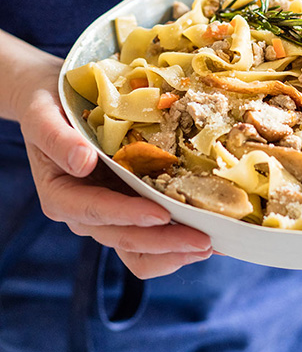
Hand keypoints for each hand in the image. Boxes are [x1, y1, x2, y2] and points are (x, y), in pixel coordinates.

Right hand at [12, 49, 211, 278]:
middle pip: (124, 238)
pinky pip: (148, 235)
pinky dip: (174, 239)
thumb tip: (83, 163)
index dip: (130, 216)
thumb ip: (58, 139)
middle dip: (164, 243)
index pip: (96, 211)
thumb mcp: (43, 114)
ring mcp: (107, 213)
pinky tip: (204, 232)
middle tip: (203, 242)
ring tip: (209, 245)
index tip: (162, 215)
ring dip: (173, 251)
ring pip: (138, 248)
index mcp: (61, 195)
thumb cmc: (47, 105)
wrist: (53, 100)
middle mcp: (84, 213)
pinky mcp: (125, 207)